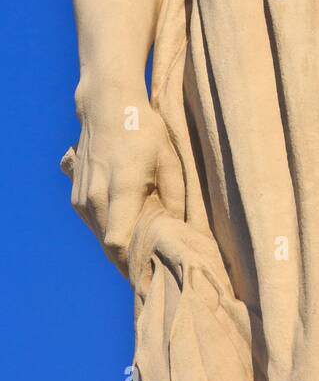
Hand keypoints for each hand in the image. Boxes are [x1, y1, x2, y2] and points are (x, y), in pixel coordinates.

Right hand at [64, 88, 184, 277]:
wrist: (105, 109)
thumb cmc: (143, 131)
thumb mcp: (168, 158)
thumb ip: (175, 196)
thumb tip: (179, 227)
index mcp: (120, 188)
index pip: (117, 242)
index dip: (135, 262)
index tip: (153, 271)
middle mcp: (95, 197)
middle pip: (110, 248)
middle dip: (131, 261)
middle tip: (155, 269)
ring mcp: (82, 199)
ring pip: (101, 239)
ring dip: (120, 248)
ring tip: (145, 254)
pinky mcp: (77, 199)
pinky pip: (94, 227)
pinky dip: (110, 233)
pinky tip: (129, 232)